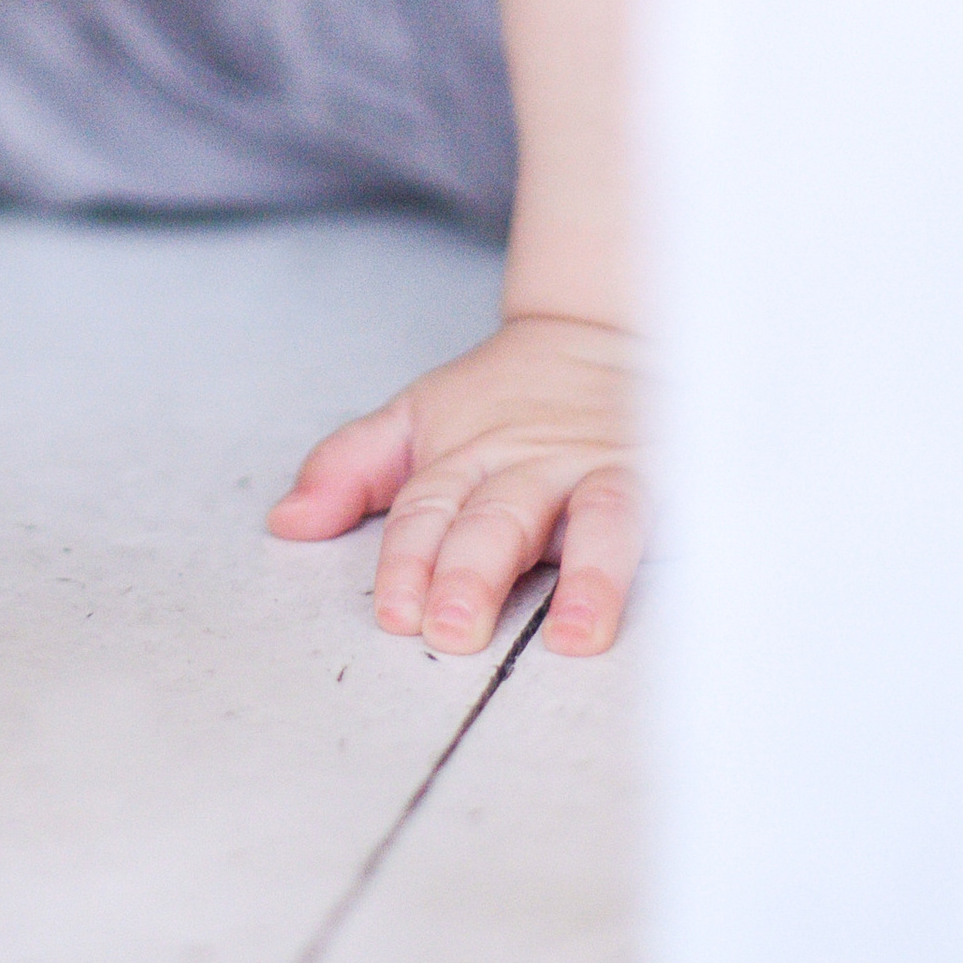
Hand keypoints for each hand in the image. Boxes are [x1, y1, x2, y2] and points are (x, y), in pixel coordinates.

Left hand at [267, 311, 639, 658]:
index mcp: (466, 455)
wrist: (606, 326)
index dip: (411, 561)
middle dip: (474, 573)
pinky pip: (676, 514)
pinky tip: (671, 593)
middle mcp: (534, 465)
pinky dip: (671, 552)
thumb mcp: (419, 417)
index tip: (396, 611)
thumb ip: (351, 468)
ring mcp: (603, 470)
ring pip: (598, 519)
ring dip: (588, 579)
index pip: (429, 511)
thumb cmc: (509, 395)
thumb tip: (286, 522)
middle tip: (453, 629)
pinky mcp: (667, 476)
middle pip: (500, 519)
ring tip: (576, 635)